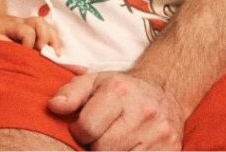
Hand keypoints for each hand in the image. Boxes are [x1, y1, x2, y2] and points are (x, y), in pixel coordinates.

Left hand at [0, 13, 61, 54]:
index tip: (26, 55)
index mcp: (12, 24)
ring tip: (56, 55)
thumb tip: (15, 51)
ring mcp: (29, 25)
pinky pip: (47, 32)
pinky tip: (55, 54)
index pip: (27, 31)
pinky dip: (53, 41)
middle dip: (46, 38)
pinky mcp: (32, 31)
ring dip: (53, 40)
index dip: (29, 44)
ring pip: (46, 26)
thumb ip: (0, 42)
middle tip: (44, 52)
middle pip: (40, 23)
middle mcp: (23, 22)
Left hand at [50, 70, 185, 150]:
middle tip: (95, 139)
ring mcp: (160, 134)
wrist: (164, 91)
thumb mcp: (93, 81)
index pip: (88, 127)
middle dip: (94, 147)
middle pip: (104, 148)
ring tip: (110, 144)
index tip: (79, 130)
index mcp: (119, 91)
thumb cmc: (122, 88)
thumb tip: (53, 107)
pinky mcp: (172, 151)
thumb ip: (70, 93)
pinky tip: (125, 149)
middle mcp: (142, 112)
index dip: (78, 133)